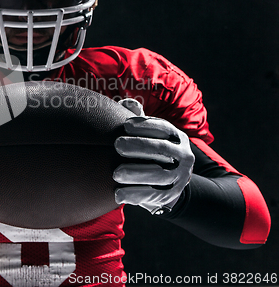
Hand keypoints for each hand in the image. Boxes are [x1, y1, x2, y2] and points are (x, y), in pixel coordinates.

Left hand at [114, 98, 194, 214]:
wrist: (169, 184)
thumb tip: (127, 102)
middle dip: (139, 146)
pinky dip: (134, 195)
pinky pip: (153, 196)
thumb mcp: (149, 134)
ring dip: (136, 173)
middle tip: (117, 145)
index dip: (145, 125)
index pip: (163, 128)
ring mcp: (179, 177)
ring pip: (159, 175)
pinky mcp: (170, 196)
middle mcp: (183, 156)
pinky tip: (117, 193)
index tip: (125, 125)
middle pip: (161, 149)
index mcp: (176, 137)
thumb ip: (138, 118)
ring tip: (116, 173)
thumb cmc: (152, 151)